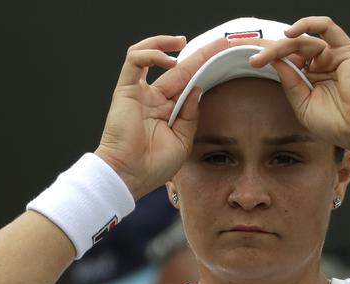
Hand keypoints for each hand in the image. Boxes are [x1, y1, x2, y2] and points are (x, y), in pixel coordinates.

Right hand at [95, 35, 227, 199]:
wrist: (130, 175)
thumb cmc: (154, 165)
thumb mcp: (183, 140)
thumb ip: (190, 115)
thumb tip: (198, 89)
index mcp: (168, 111)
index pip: (189, 83)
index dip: (205, 69)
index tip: (224, 58)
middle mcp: (154, 98)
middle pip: (179, 68)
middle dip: (200, 54)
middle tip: (221, 42)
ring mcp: (139, 93)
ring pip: (151, 56)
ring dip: (165, 43)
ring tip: (184, 42)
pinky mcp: (125, 90)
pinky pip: (134, 61)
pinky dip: (151, 54)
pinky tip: (168, 60)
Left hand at [248, 16, 349, 156]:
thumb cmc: (336, 123)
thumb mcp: (302, 105)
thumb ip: (289, 83)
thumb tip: (275, 63)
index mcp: (310, 80)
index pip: (286, 63)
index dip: (268, 59)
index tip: (247, 60)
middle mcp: (320, 65)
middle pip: (291, 50)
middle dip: (269, 52)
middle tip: (252, 58)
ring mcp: (332, 56)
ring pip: (302, 41)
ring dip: (281, 46)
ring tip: (264, 56)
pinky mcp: (345, 49)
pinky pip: (326, 27)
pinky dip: (308, 24)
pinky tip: (290, 33)